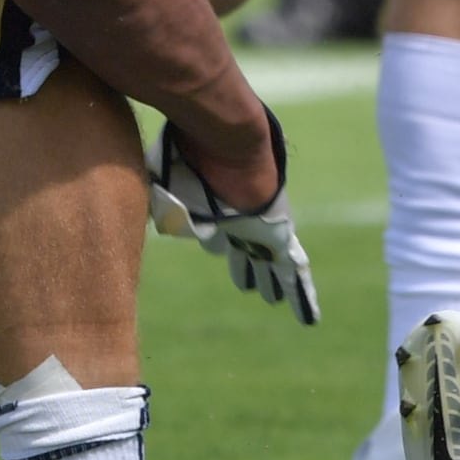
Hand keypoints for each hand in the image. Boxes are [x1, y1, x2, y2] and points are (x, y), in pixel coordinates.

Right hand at [147, 113, 318, 324]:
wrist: (227, 142)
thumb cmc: (192, 156)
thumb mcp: (163, 181)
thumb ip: (156, 203)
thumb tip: (149, 220)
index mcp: (211, 210)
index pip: (212, 237)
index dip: (213, 242)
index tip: (216, 245)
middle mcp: (237, 221)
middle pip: (242, 254)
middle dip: (245, 269)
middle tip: (247, 284)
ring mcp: (259, 232)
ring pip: (266, 266)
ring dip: (270, 284)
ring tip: (273, 299)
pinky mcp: (277, 240)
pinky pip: (290, 274)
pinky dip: (301, 295)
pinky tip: (310, 317)